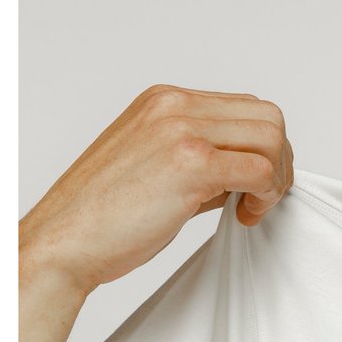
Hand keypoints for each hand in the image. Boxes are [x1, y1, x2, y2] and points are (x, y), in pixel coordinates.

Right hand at [19, 84, 294, 294]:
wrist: (63, 241)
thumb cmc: (100, 215)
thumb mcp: (152, 166)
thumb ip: (199, 158)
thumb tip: (244, 172)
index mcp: (163, 100)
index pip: (244, 106)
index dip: (261, 147)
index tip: (253, 182)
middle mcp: (173, 105)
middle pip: (267, 116)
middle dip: (278, 160)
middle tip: (262, 197)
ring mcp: (181, 130)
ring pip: (271, 137)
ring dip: (275, 177)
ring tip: (252, 206)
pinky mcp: (191, 163)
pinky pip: (260, 169)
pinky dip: (266, 195)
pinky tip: (244, 216)